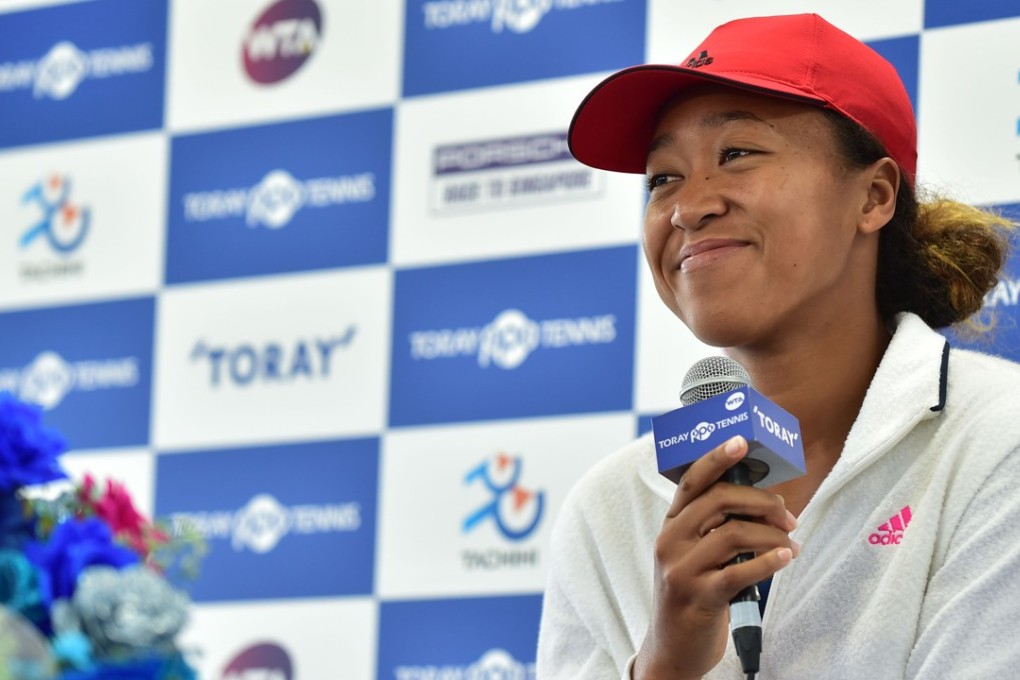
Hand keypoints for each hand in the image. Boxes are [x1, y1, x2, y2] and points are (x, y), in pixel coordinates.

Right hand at [633, 435, 798, 679]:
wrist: (672, 648)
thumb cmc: (692, 593)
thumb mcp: (692, 555)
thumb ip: (713, 528)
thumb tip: (759, 500)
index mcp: (670, 525)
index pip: (691, 482)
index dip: (716, 458)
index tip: (741, 443)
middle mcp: (670, 541)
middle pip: (718, 501)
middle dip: (762, 501)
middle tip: (788, 514)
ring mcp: (681, 570)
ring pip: (734, 534)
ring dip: (772, 534)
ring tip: (791, 543)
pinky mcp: (698, 596)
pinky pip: (740, 572)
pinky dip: (769, 561)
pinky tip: (786, 557)